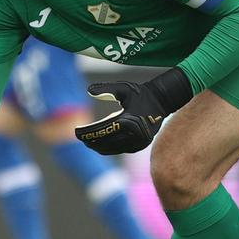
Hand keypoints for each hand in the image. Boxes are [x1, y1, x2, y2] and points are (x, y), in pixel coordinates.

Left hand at [74, 69, 191, 154]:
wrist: (161, 101)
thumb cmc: (141, 93)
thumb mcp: (124, 88)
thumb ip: (106, 89)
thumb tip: (88, 90)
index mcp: (130, 120)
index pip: (104, 130)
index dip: (89, 132)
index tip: (77, 132)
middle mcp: (135, 134)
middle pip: (107, 142)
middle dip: (92, 141)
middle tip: (80, 138)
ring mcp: (139, 142)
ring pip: (114, 149)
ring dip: (99, 147)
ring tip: (88, 142)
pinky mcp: (141, 146)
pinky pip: (121, 150)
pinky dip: (109, 148)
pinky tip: (100, 144)